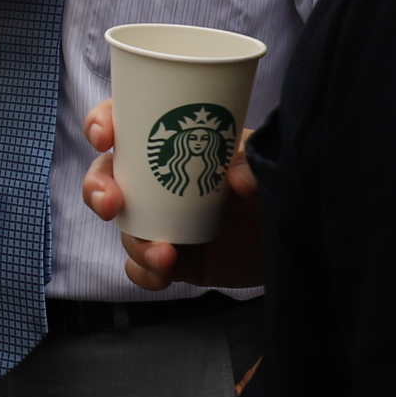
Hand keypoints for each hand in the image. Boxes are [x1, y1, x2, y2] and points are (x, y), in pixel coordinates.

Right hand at [82, 98, 263, 290]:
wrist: (299, 233)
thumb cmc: (275, 180)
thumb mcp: (264, 158)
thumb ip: (252, 163)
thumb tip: (238, 180)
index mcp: (173, 142)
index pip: (125, 123)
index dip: (102, 123)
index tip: (104, 138)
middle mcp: (158, 181)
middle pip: (107, 178)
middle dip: (96, 189)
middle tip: (110, 203)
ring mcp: (163, 221)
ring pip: (125, 229)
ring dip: (135, 243)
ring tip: (165, 255)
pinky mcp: (175, 258)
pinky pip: (143, 267)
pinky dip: (145, 272)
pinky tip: (162, 274)